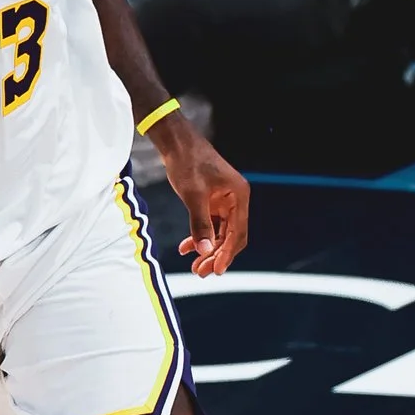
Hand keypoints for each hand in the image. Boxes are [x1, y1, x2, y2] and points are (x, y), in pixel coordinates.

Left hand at [156, 117, 250, 276]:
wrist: (176, 142)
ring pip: (220, 233)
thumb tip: (204, 251)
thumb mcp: (193, 196)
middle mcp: (236, 200)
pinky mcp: (213, 201)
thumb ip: (200, 225)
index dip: (227, 254)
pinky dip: (200, 237)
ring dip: (208, 249)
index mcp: (239, 196)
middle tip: (201, 272)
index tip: (216, 271)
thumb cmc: (187, 163)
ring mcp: (225, 201)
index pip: (237, 233)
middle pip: (231, 236)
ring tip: (194, 266)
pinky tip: (186, 248)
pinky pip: (211, 225)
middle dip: (216, 255)